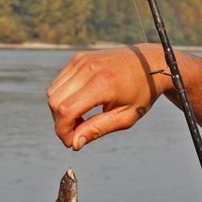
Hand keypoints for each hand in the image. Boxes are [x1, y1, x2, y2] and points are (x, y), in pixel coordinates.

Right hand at [47, 44, 170, 149]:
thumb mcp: (125, 117)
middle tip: (78, 132)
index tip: (72, 142)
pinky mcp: (78, 58)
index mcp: (102, 84)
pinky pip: (58, 83)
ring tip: (81, 119)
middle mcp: (88, 68)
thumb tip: (74, 142)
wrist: (149, 62)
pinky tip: (79, 105)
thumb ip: (98, 129)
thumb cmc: (141, 92)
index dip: (63, 131)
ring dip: (60, 111)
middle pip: (54, 101)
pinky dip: (63, 98)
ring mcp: (81, 61)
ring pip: (52, 92)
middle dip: (61, 123)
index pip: (66, 110)